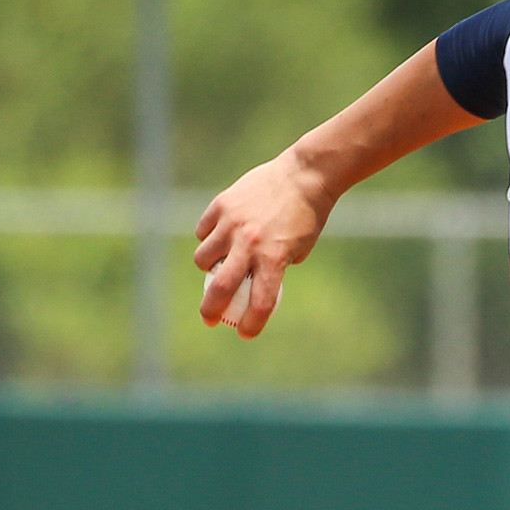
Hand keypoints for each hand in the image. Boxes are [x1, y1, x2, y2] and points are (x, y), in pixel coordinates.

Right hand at [193, 152, 333, 338]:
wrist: (304, 175)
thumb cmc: (307, 216)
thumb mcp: (299, 248)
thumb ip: (276, 266)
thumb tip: (254, 283)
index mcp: (274, 258)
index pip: (260, 302)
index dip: (252, 324)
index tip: (245, 333)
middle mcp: (249, 243)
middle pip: (220, 288)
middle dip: (211, 310)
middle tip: (210, 319)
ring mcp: (232, 223)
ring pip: (203, 258)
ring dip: (207, 268)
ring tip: (216, 266)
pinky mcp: (221, 205)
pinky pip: (204, 231)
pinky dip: (208, 238)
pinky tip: (218, 237)